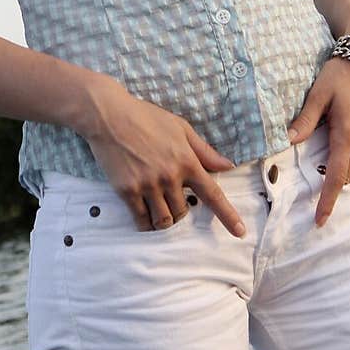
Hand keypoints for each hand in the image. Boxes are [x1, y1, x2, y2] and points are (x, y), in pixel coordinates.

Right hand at [81, 76, 246, 237]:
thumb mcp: (181, 128)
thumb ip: (204, 151)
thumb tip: (227, 166)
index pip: (212, 194)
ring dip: (164, 220)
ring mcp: (148, 185)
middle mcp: (169, 176)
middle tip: (170, 199)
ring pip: (163, 220)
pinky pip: (141, 219)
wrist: (110, 116)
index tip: (240, 232)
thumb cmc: (146, 118)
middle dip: (180, 211)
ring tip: (158, 209)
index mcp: (186, 160)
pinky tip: (144, 217)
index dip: (227, 215)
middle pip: (183, 212)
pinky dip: (145, 223)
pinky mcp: (127, 191)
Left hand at [286, 56, 349, 224]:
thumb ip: (305, 120)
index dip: (327, 200)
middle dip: (331, 190)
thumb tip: (287, 141)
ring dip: (345, 183)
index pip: (335, 176)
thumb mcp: (318, 94)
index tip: (319, 219)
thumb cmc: (340, 74)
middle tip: (312, 199)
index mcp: (347, 134)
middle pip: (346, 177)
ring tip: (330, 192)